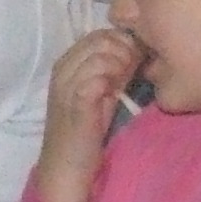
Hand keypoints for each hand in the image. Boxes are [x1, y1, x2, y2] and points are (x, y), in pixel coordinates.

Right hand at [31, 28, 147, 201]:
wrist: (65, 167)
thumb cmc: (86, 132)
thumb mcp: (100, 92)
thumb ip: (113, 70)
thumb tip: (138, 49)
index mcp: (66, 63)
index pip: (100, 34)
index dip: (123, 42)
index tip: (135, 62)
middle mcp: (62, 69)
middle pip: (101, 39)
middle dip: (125, 51)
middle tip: (133, 72)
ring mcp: (67, 84)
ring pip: (101, 54)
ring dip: (120, 66)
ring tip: (125, 84)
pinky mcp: (75, 102)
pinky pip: (98, 77)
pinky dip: (112, 81)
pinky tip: (116, 94)